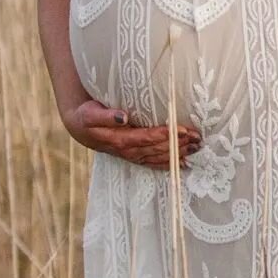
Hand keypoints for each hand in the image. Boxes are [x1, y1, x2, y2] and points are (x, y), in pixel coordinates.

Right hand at [61, 98, 201, 169]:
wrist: (79, 126)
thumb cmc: (86, 116)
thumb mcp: (90, 114)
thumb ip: (106, 116)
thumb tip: (123, 117)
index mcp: (118, 140)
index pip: (146, 138)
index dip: (164, 135)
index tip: (182, 130)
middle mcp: (127, 150)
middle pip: (156, 149)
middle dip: (177, 144)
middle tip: (197, 138)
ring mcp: (132, 155)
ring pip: (158, 156)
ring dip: (178, 152)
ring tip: (196, 146)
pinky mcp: (134, 155)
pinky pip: (153, 162)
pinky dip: (169, 163)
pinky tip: (184, 162)